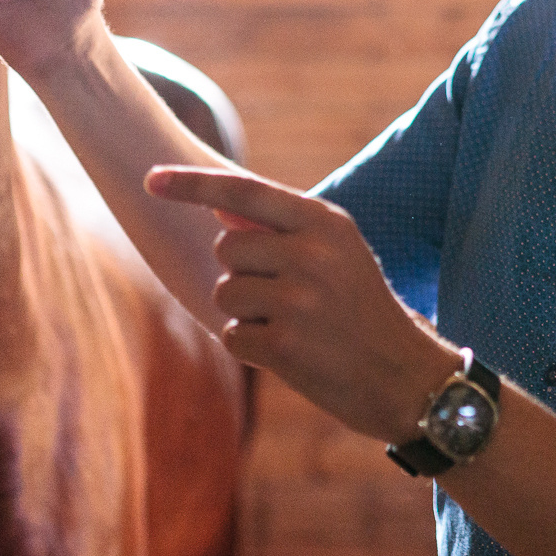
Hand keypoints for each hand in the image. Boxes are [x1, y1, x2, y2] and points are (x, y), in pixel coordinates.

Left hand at [144, 167, 461, 442]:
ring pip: (226, 291)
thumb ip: (283, 230)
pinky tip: (290, 353)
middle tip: (286, 297)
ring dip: (244, 313)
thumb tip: (220, 209)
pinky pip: (231, 334)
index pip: (245, 190)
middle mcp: (312, 253)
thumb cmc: (362, 311)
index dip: (193, 184)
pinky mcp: (285, 345)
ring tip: (292, 325)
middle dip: (241, 272)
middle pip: (227, 247)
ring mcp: (299, 299)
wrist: (406, 376)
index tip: (150, 180)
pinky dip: (250, 347)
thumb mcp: (338, 255)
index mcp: (326, 222)